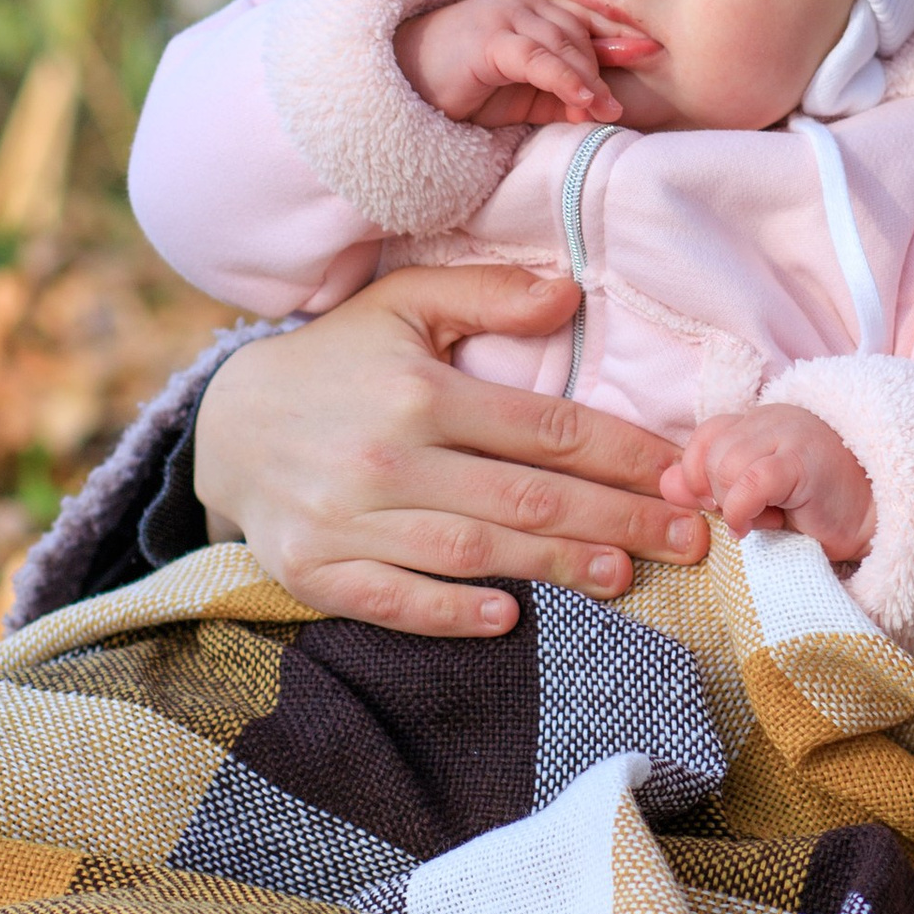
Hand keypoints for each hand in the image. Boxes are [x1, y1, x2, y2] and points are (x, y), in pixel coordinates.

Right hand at [192, 264, 707, 632]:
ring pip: (472, 551)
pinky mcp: (315, 570)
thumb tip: (570, 293)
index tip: (681, 476)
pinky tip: (507, 619)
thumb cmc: (336, 361)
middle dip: (617, 521)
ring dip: (554, 569)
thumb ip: (487, 295)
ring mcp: (349, 520)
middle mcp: (388, 457)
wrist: (226, 424)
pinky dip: (447, 613)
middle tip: (686, 542)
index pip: (548, 429)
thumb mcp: (403, 305)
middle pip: (526, 498)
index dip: (624, 455)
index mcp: (421, 392)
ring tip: (624, 576)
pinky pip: (392, 599)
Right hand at [394, 0, 657, 128]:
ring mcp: (504, 18)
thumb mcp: (519, 96)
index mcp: (529, 13)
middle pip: (578, 33)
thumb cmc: (458, 90)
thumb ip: (558, 95)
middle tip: (621, 104)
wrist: (395, 86)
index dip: (616, 36)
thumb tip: (601, 109)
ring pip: (563, 45)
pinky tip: (584, 102)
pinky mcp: (489, 41)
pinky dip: (565, 80)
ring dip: (589, 80)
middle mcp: (520, 7)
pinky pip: (538, 60)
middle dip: (604, 67)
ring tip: (608, 110)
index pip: (582, 21)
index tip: (651, 51)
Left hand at [658, 405, 877, 562]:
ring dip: (734, 504)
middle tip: (751, 515)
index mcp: (760, 423)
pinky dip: (743, 509)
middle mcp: (772, 420)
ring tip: (767, 518)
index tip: (722, 506)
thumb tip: (666, 484)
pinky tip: (759, 525)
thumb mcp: (754, 500)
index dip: (699, 476)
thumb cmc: (819, 511)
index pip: (704, 437)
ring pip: (725, 464)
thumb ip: (709, 488)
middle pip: (709, 452)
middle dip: (717, 495)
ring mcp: (790, 435)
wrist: (881, 520)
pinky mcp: (804, 460)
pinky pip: (751, 480)